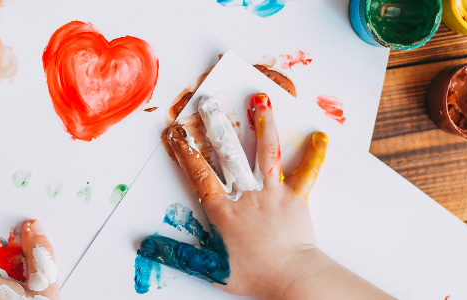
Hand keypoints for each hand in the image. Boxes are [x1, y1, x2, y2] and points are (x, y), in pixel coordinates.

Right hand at [156, 93, 392, 299]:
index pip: (200, 176)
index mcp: (225, 211)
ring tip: (260, 101)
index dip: (186, 154)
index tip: (176, 135)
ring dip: (263, 125)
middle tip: (208, 104)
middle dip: (217, 126)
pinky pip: (306, 174)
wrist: (292, 277)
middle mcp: (247, 196)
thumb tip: (147, 246)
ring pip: (266, 153)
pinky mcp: (296, 199)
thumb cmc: (255, 275)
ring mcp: (273, 194)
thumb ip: (178, 254)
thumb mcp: (210, 268)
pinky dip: (313, 155)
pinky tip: (320, 137)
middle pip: (229, 155)